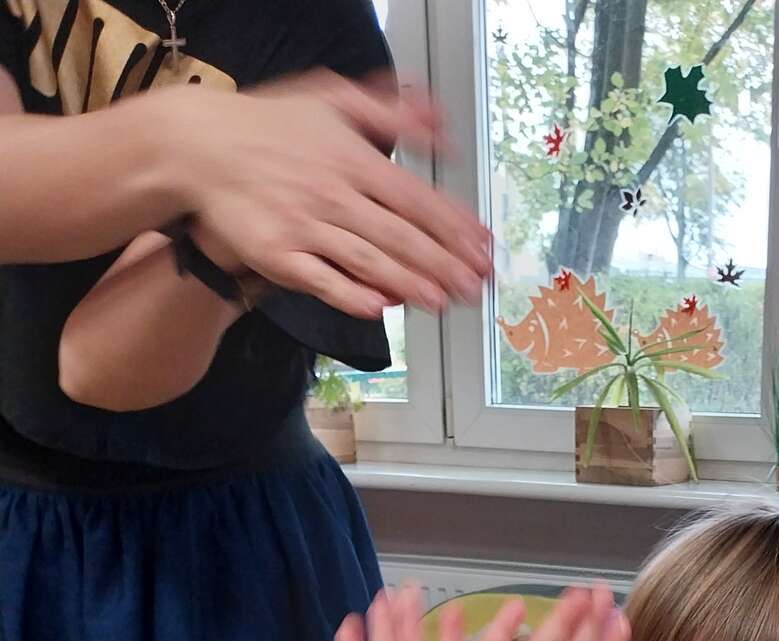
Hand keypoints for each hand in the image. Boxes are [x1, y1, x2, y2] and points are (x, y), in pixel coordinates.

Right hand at [172, 73, 491, 317]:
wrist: (200, 146)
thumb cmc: (270, 126)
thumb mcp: (331, 101)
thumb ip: (390, 113)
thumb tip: (441, 124)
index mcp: (352, 158)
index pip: (416, 197)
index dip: (454, 226)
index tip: (482, 246)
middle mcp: (334, 193)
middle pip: (399, 234)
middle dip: (443, 263)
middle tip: (475, 285)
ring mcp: (305, 226)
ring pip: (367, 259)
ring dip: (408, 282)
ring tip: (441, 301)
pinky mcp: (278, 253)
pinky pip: (319, 279)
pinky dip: (348, 292)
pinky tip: (378, 306)